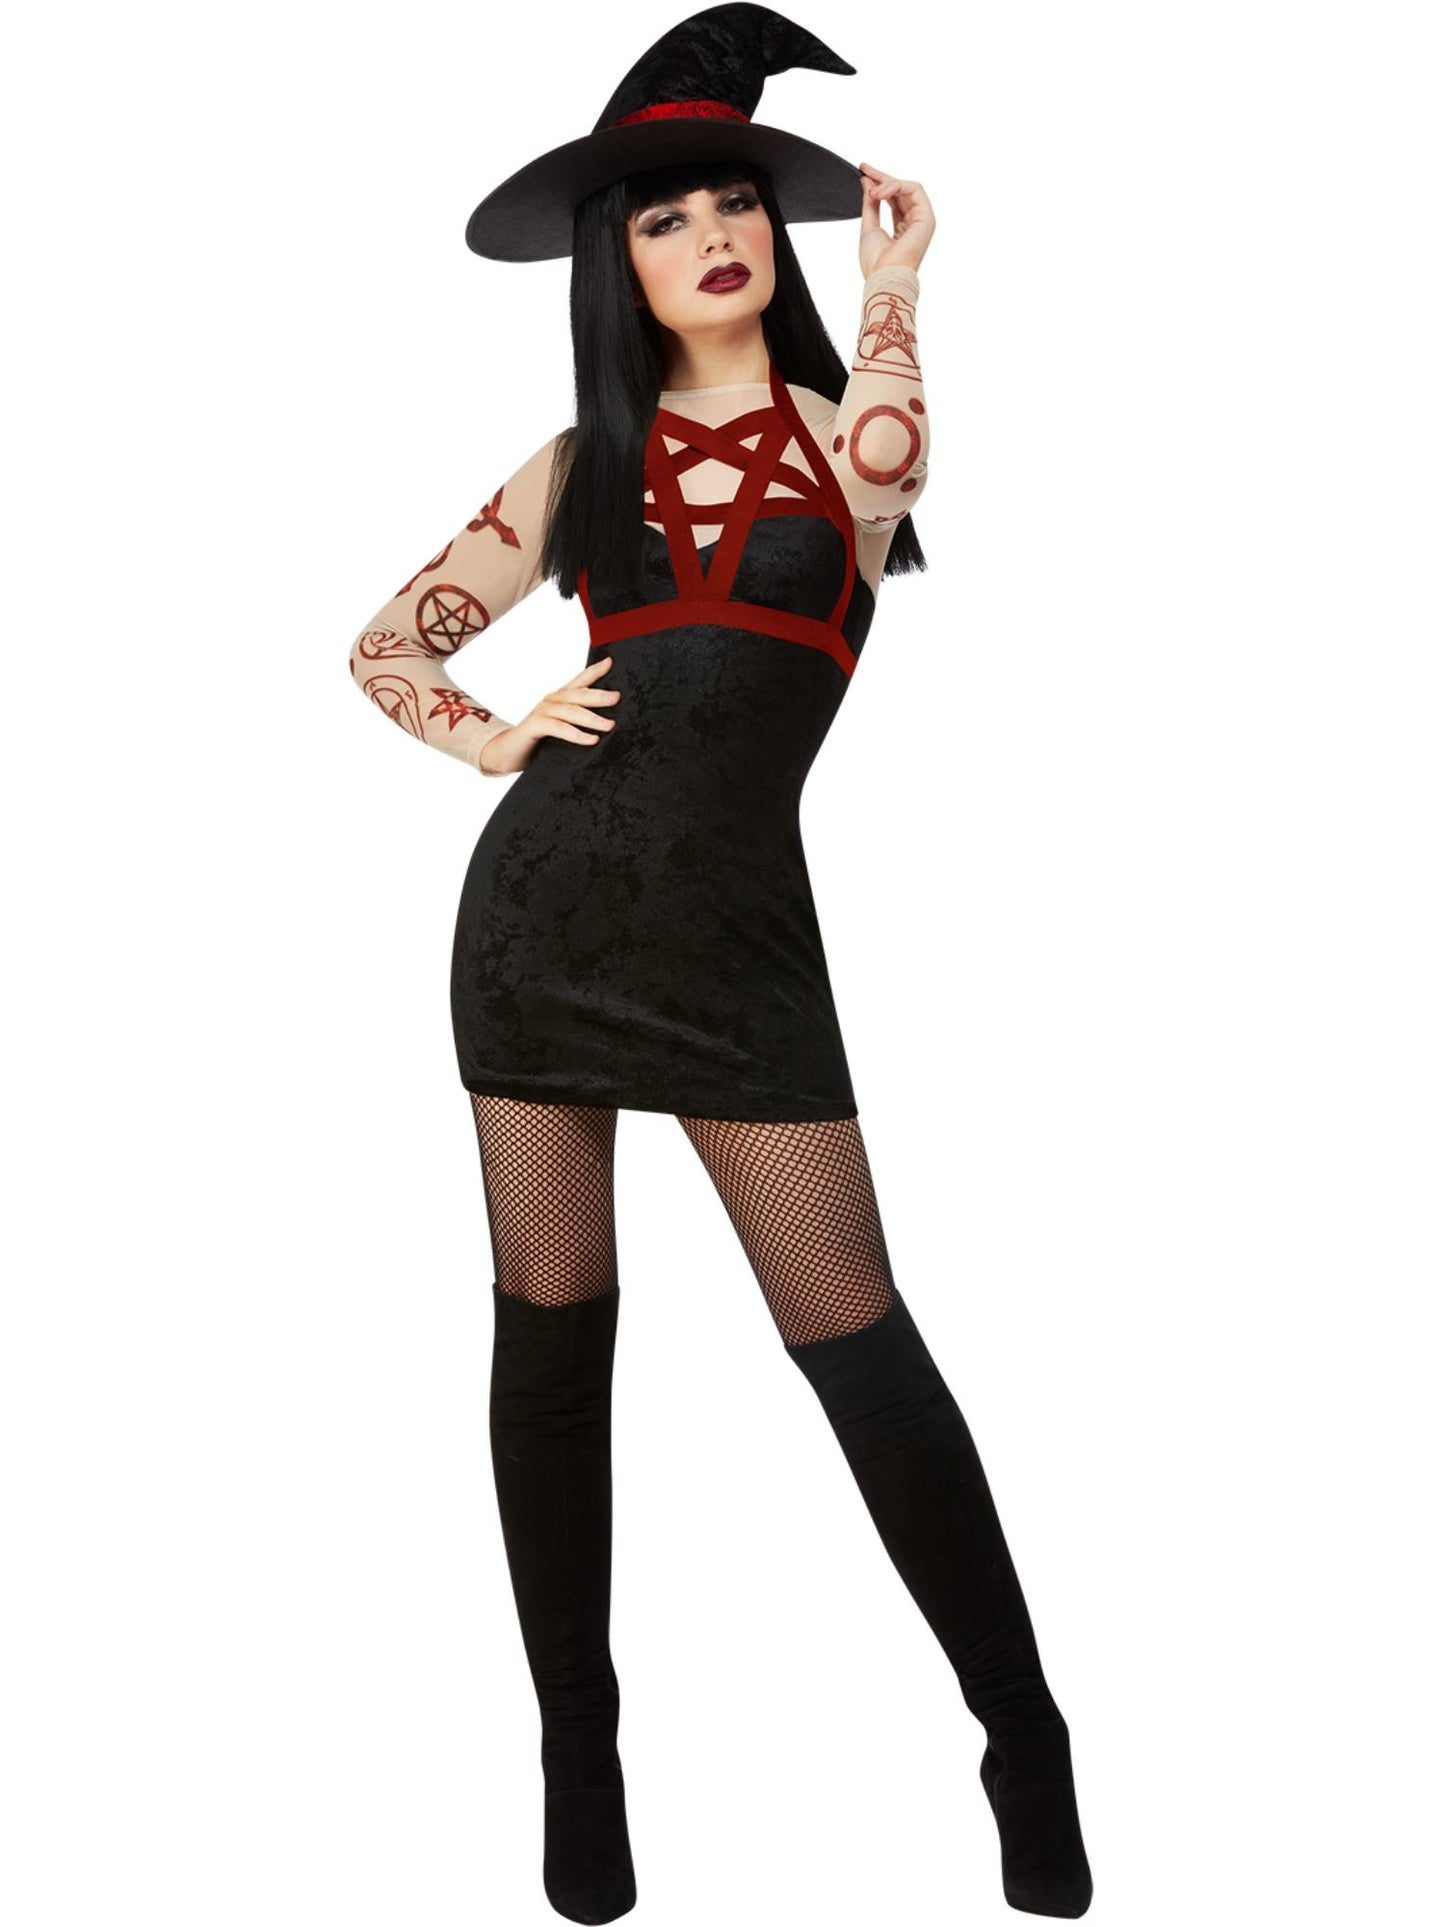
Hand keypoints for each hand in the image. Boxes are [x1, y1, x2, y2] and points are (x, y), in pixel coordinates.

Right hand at [478, 654, 621, 773]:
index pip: (578, 681)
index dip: (594, 671)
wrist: (508, 752)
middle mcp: (550, 701)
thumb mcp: (561, 729)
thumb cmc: (538, 741)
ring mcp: (542, 711)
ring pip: (571, 711)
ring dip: (592, 719)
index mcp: (558, 699)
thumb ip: (577, 724)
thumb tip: (608, 724)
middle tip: (617, 697)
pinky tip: (592, 739)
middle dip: (599, 695)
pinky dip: (577, 734)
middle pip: (578, 694)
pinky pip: (559, 728)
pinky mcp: (535, 725)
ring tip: (610, 725)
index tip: (610, 662)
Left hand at [857, 163, 933, 277]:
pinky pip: (914, 190)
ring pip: (907, 187)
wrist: (884, 277)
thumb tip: (867, 182)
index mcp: (902, 228)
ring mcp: (922, 220)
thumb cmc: (876, 262)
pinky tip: (879, 193)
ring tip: (871, 192)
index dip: (878, 183)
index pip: (892, 198)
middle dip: (881, 177)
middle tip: (864, 169)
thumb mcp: (869, 226)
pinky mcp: (927, 217)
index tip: (863, 173)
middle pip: (899, 191)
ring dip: (887, 184)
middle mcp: (914, 222)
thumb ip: (870, 204)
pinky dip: (895, 187)